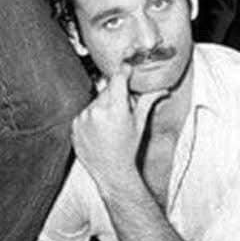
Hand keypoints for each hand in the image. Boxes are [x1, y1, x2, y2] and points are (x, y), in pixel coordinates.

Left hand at [72, 69, 165, 195]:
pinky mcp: (74, 124)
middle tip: (122, 110)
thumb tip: (164, 89)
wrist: (111, 172)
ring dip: (103, 106)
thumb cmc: (128, 148)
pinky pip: (85, 111)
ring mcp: (83, 118)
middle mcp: (97, 111)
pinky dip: (92, 116)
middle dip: (116, 94)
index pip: (118, 78)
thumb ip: (149, 101)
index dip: (124, 71)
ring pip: (96, 100)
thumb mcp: (140, 124)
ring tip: (110, 125)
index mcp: (116, 109)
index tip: (127, 68)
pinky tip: (99, 130)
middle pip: (108, 89)